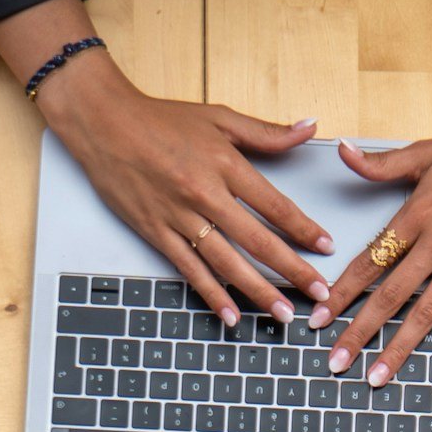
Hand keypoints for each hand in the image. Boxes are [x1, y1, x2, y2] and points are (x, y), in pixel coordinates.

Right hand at [40, 56, 335, 325]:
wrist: (104, 123)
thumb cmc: (161, 119)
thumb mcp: (219, 117)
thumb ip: (266, 131)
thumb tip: (310, 128)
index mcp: (225, 165)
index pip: (275, 205)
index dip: (304, 228)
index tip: (326, 247)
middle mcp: (205, 194)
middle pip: (258, 241)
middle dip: (292, 270)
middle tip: (319, 293)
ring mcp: (179, 218)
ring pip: (226, 262)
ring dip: (258, 291)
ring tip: (283, 313)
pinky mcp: (156, 232)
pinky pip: (189, 270)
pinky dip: (211, 295)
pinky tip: (230, 315)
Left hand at [311, 127, 431, 389]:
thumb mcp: (427, 152)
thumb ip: (382, 163)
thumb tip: (344, 151)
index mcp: (416, 215)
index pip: (368, 261)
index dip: (341, 293)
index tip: (319, 319)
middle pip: (390, 296)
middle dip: (359, 332)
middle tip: (336, 362)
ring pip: (425, 313)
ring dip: (399, 348)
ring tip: (377, 377)